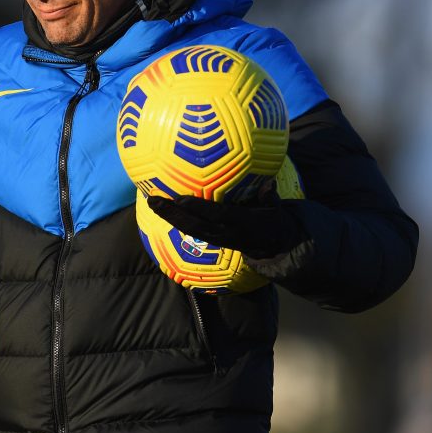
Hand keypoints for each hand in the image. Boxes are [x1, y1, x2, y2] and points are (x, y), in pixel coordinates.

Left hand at [146, 182, 305, 259]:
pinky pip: (193, 231)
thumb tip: (270, 184)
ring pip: (190, 230)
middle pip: (194, 226)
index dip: (198, 209)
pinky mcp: (214, 239)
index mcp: (241, 224)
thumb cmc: (275, 222)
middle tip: (153, 200)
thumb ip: (271, 198)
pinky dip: (177, 220)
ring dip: (170, 217)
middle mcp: (226, 233)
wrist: (275, 248)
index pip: (215, 216)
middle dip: (172, 214)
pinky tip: (163, 209)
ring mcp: (218, 238)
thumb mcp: (279, 211)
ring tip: (153, 203)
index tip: (180, 199)